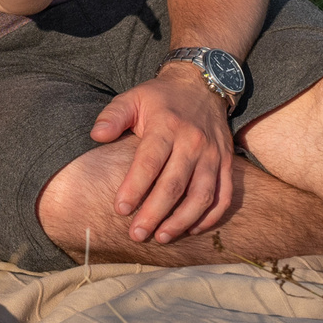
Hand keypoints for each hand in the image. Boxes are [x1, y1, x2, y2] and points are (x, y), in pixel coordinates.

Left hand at [89, 63, 237, 242]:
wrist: (202, 86)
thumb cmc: (160, 98)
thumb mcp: (133, 98)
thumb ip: (113, 116)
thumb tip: (96, 135)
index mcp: (166, 127)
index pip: (149, 162)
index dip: (134, 188)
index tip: (120, 209)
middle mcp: (192, 142)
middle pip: (174, 184)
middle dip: (154, 213)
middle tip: (136, 234)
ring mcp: (213, 155)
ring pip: (201, 195)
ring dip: (182, 220)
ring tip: (162, 237)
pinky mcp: (226, 163)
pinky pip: (224, 196)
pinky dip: (210, 217)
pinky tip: (191, 229)